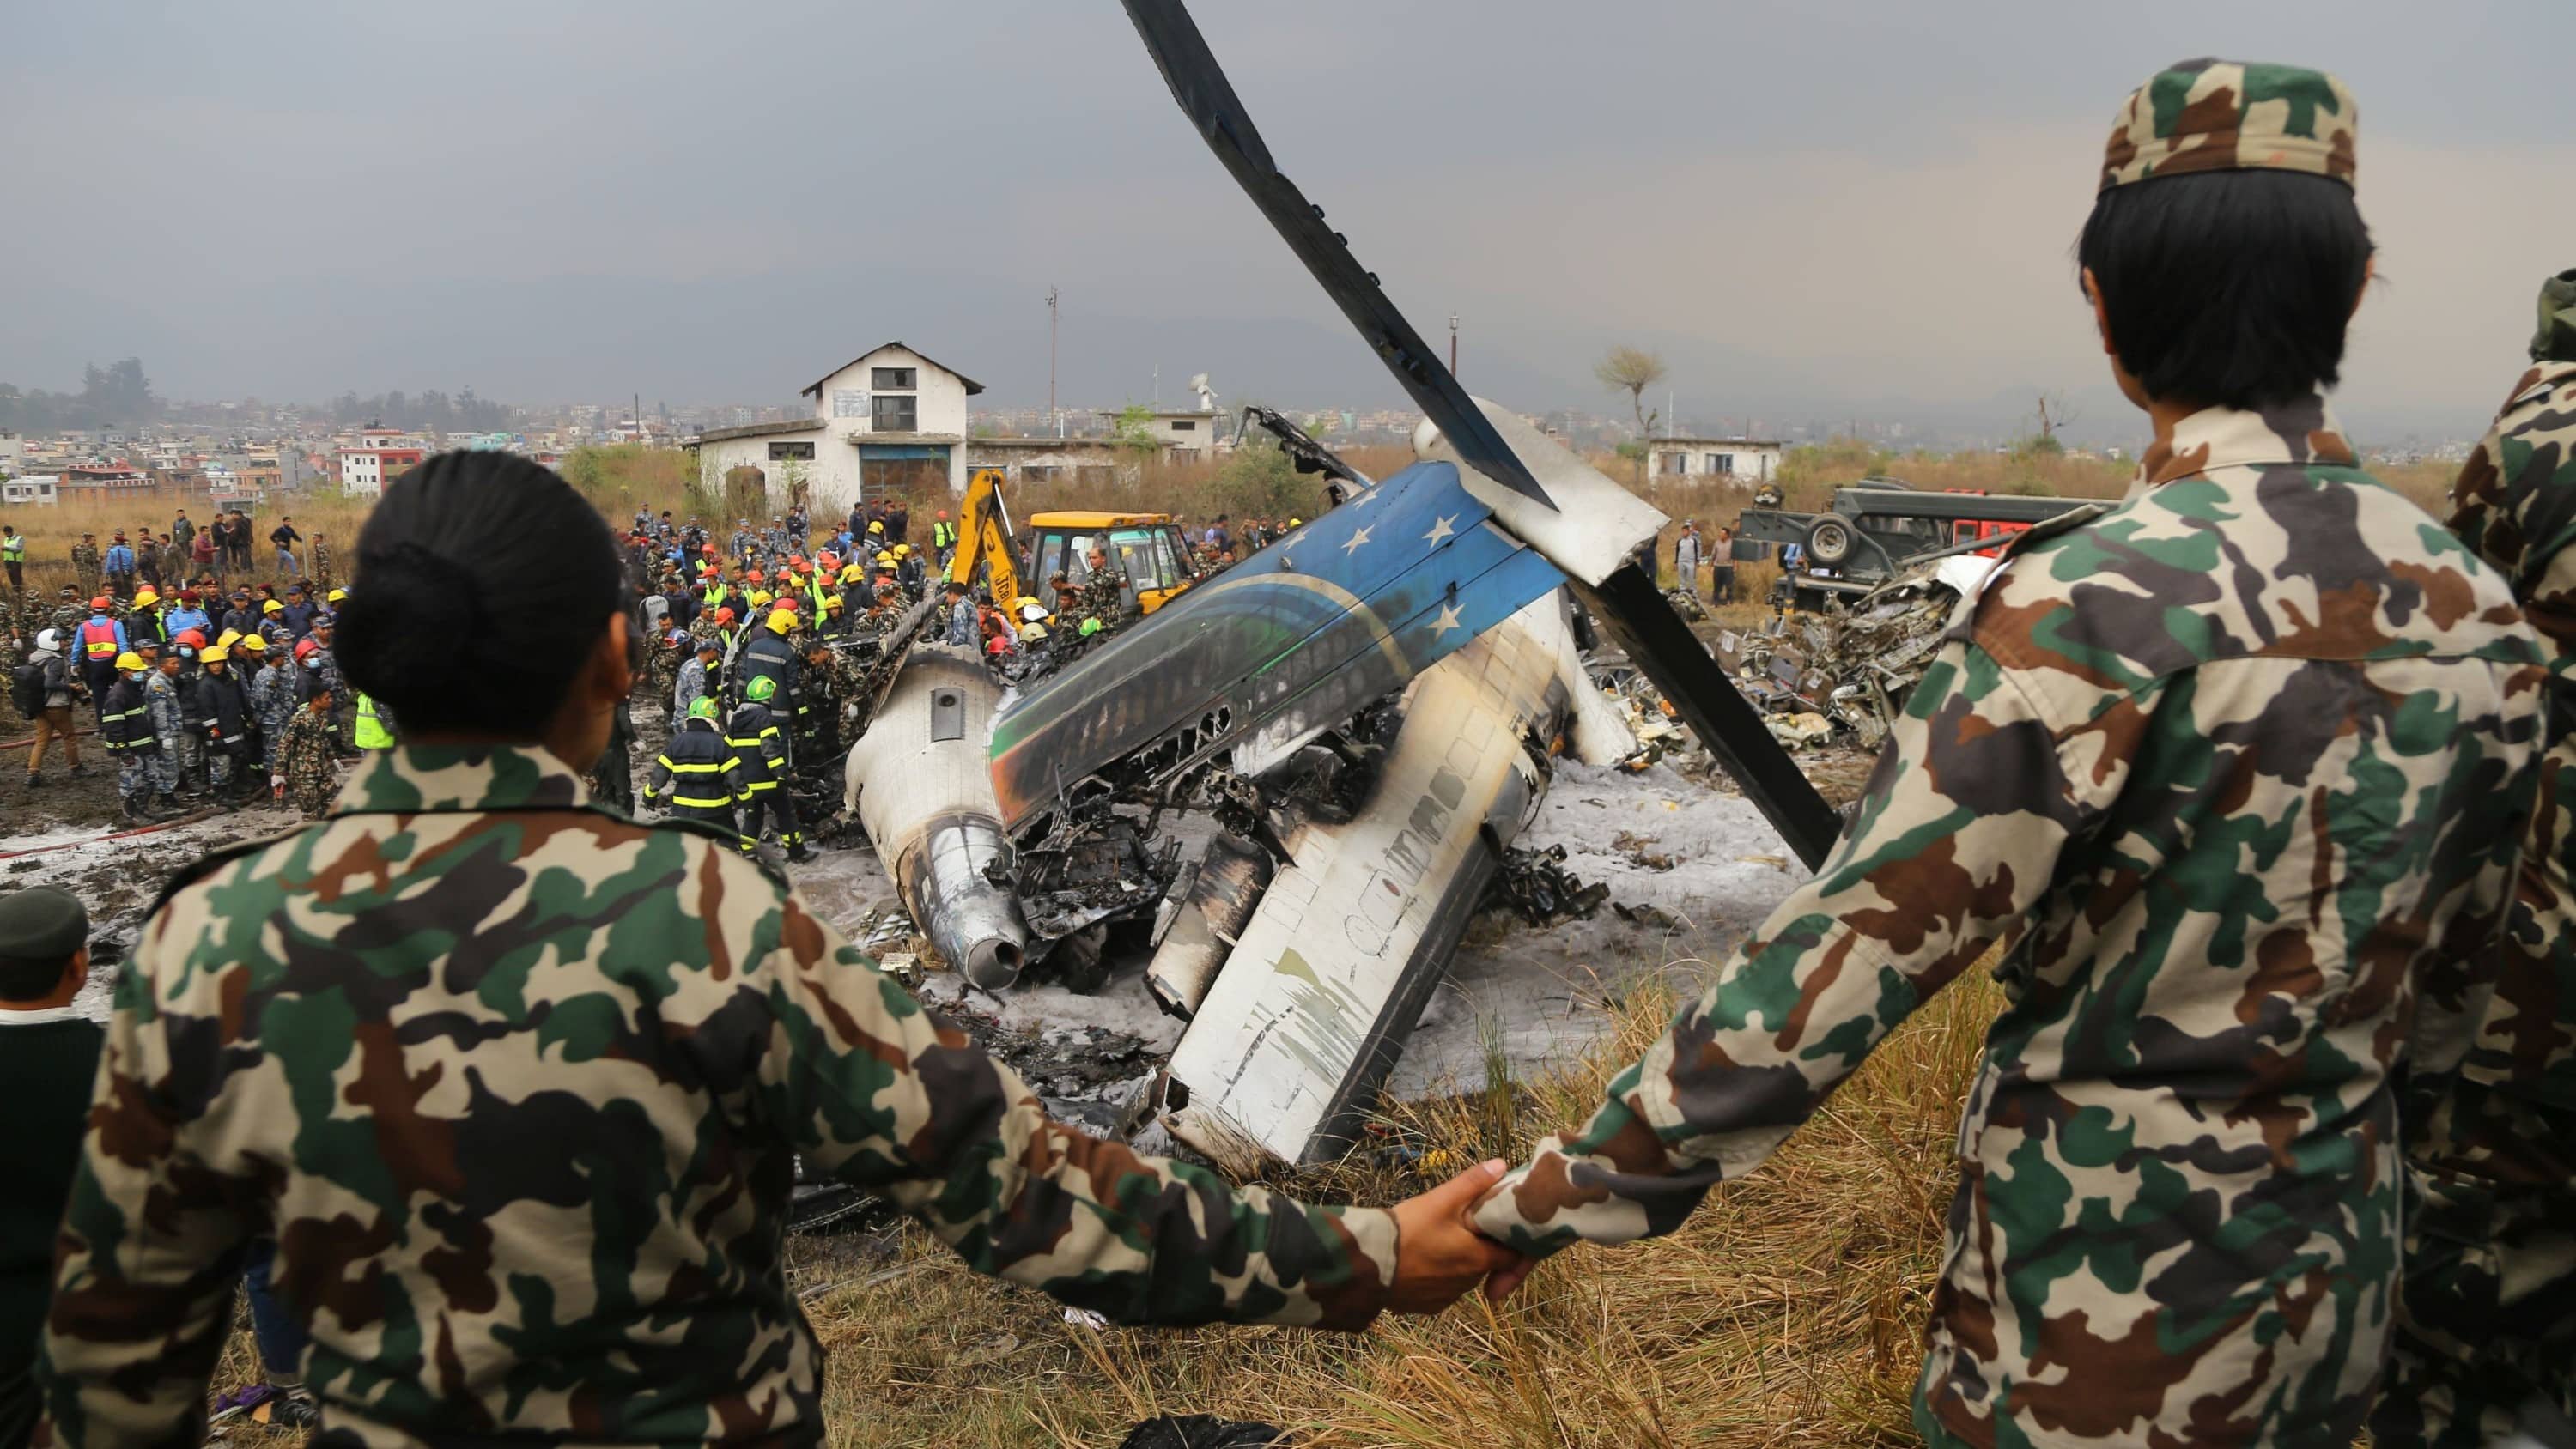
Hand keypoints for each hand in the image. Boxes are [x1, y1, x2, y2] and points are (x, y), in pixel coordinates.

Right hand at [1385, 1158, 1529, 1314]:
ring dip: (1457, 1264)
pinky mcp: (1424, 1306)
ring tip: (1438, 1242)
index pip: (1511, 1257)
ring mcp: (1445, 1298)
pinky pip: (1439, 1291)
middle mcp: (1466, 1285)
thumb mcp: (1441, 1200)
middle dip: (1479, 1249)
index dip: (1509, 1241)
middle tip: (1463, 1227)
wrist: (1369, 1263)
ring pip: (1461, 1279)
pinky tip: (1420, 1262)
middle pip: (1484, 1266)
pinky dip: (1436, 1278)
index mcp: (1478, 1260)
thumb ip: (1473, 1183)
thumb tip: (1502, 1165)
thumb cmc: (1410, 1228)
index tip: (1500, 1226)